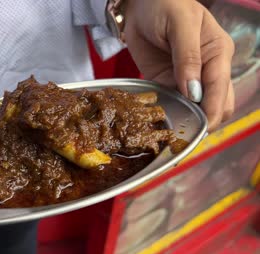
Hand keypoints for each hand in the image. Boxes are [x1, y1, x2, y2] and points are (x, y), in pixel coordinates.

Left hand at [124, 0, 234, 130]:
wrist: (139, 4)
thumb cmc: (165, 4)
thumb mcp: (180, 25)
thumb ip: (187, 57)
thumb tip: (194, 91)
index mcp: (218, 52)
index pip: (220, 86)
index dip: (212, 109)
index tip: (203, 126)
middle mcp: (207, 68)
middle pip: (216, 103)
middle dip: (206, 120)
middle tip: (188, 134)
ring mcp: (187, 78)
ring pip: (196, 108)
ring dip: (189, 120)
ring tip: (176, 134)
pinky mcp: (168, 82)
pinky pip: (174, 103)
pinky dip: (171, 114)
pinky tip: (163, 123)